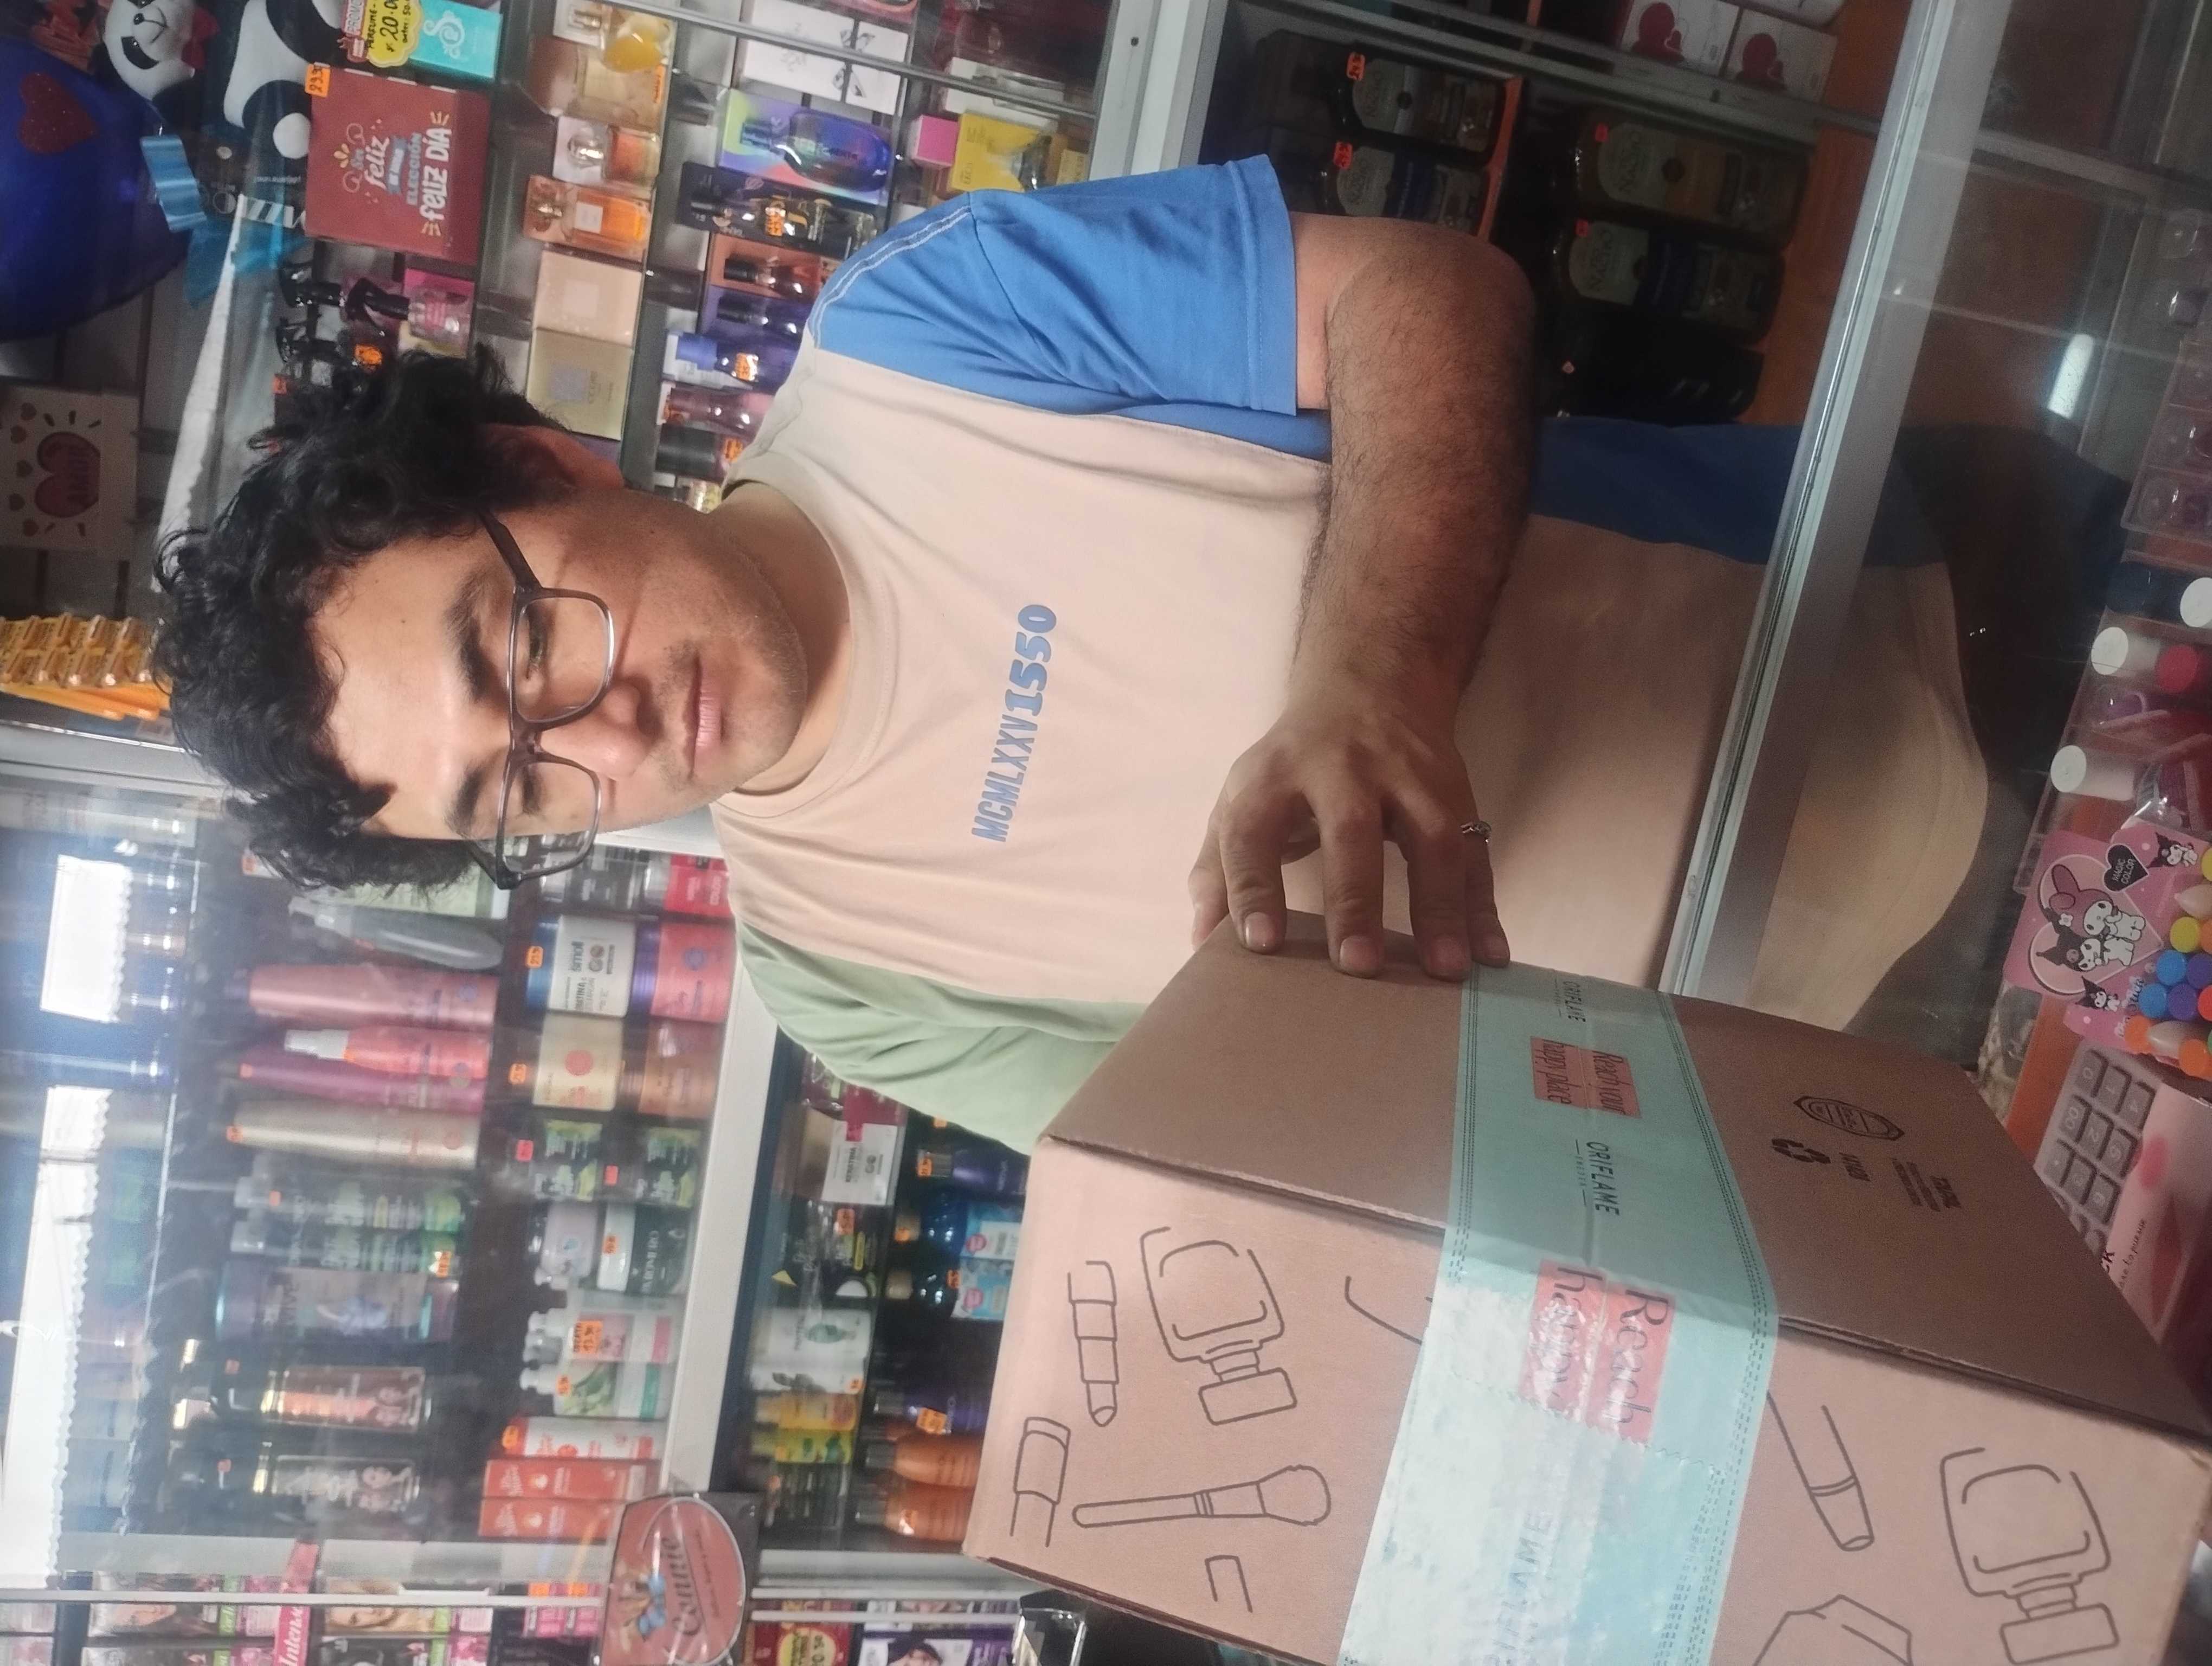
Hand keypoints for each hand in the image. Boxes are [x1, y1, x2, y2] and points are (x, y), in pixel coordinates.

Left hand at [1187, 670, 1507, 978]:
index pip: (1253, 829)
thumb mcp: (1243, 800)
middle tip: (1357, 966)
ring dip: (1439, 906)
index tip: (1259, 944)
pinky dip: (1484, 905)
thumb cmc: (1293, 766)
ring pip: (1430, 837)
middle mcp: (1341, 769)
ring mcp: (1407, 778)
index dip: (1252, 885)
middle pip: (1350, 829)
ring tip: (1443, 969)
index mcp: (1274, 775)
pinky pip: (1474, 852)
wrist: (1370, 686)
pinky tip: (1489, 952)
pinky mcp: (1454, 793)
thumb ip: (1218, 871)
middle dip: (1354, 898)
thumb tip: (1201, 943)